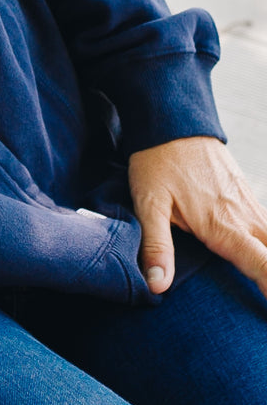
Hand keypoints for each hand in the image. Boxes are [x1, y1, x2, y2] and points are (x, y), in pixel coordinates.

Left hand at [128, 136, 266, 296]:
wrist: (172, 119)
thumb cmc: (157, 161)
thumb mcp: (148, 204)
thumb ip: (157, 246)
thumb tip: (157, 285)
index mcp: (223, 226)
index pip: (262, 266)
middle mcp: (244, 216)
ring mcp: (249, 203)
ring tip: (266, 279)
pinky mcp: (246, 192)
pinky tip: (262, 247)